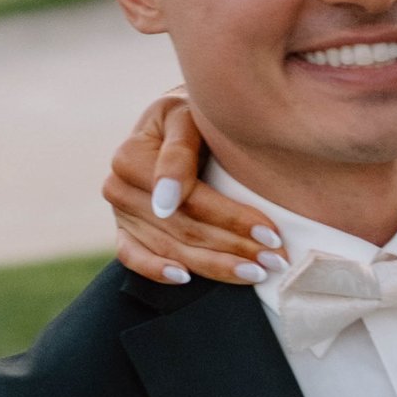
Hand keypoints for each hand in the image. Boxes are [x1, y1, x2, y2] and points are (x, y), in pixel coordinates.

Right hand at [103, 97, 282, 288]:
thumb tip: (166, 203)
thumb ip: (178, 153)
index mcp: (130, 157)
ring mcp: (120, 214)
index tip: (272, 234)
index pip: (191, 200)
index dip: (234, 219)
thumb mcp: (186, 117)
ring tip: (257, 272)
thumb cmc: (189, 117)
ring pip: (173, 250)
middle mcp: (119, 188)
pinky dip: (158, 272)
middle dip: (236, 247)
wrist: (172, 123)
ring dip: (217, 266)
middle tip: (277, 260)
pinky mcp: (124, 232)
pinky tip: (186, 280)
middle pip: (186, 228)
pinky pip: (134, 259)